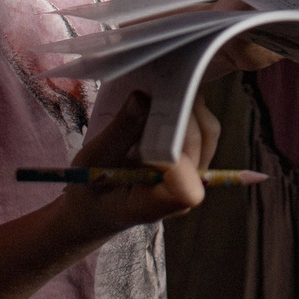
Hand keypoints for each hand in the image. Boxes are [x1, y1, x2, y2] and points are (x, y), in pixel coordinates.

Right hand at [57, 90, 218, 240]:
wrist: (99, 206)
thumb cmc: (91, 188)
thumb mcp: (92, 161)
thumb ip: (118, 133)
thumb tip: (142, 99)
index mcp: (151, 206)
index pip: (184, 189)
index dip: (175, 155)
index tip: (149, 128)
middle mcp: (180, 194)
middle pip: (198, 146)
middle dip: (178, 115)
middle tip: (152, 92)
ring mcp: (192, 177)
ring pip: (207, 131)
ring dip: (187, 108)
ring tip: (158, 94)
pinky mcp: (196, 160)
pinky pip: (205, 128)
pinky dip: (189, 110)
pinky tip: (167, 101)